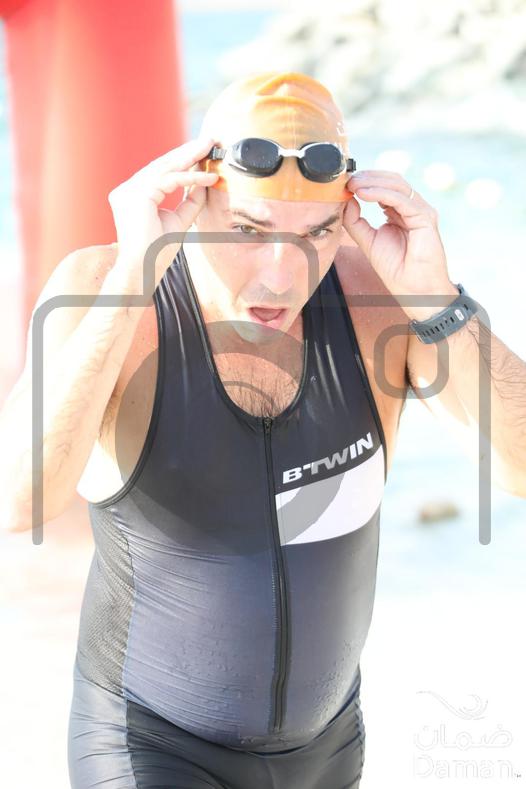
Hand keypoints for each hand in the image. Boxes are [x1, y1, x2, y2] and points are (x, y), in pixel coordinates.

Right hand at [108, 136, 218, 291]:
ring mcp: (128, 191)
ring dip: (191, 157)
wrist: (143, 271)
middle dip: (188, 150)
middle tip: (211, 139)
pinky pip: (169, 180)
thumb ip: (191, 200)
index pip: (160, 171)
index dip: (183, 160)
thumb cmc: (157, 252)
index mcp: (133, 195)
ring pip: (165, 167)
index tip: (204, 151)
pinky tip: (209, 176)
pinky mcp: (136, 196)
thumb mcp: (180, 220)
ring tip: (211, 147)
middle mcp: (127, 190)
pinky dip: (191, 177)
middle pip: (162, 164)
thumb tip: (205, 180)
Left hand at [343, 170, 458, 318]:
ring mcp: (421, 211)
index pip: (384, 187)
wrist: (415, 290)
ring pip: (397, 185)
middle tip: (347, 180)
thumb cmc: (396, 269)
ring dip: (372, 182)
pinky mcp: (426, 217)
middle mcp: (413, 208)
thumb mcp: (368, 241)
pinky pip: (402, 199)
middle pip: (392, 180)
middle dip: (368, 177)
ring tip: (353, 185)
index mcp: (400, 212)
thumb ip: (356, 222)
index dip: (365, 182)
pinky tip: (364, 194)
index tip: (344, 184)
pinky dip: (381, 193)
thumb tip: (346, 201)